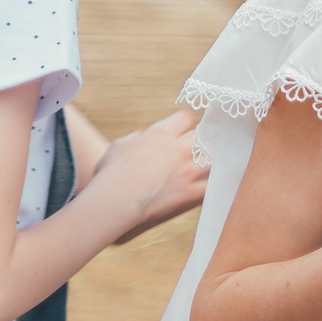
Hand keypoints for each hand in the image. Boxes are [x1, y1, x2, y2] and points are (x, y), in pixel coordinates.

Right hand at [93, 109, 209, 243]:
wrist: (113, 202)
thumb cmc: (109, 174)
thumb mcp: (118, 146)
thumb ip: (134, 138)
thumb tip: (142, 135)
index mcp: (161, 134)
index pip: (185, 118)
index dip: (184, 123)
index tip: (183, 129)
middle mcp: (178, 149)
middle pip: (203, 137)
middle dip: (200, 141)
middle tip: (195, 149)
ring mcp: (186, 171)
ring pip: (212, 159)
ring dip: (208, 162)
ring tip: (205, 167)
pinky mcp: (189, 193)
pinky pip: (210, 187)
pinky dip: (211, 186)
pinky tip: (209, 187)